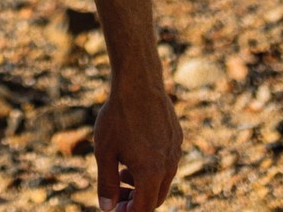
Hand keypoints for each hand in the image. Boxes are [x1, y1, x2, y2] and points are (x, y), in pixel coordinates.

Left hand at [92, 78, 180, 210]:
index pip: (144, 209)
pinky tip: (134, 152)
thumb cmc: (118, 117)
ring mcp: (176, 151)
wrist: (139, 82)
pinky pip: (167, 161)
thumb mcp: (105, 152)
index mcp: (151, 173)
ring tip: (122, 172)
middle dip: (136, 201)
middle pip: (156, 197)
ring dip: (143, 183)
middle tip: (117, 195)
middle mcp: (169, 165)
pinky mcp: (177, 138)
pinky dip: (152, 166)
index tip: (115, 208)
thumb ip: (106, 183)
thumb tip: (107, 207)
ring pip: (163, 179)